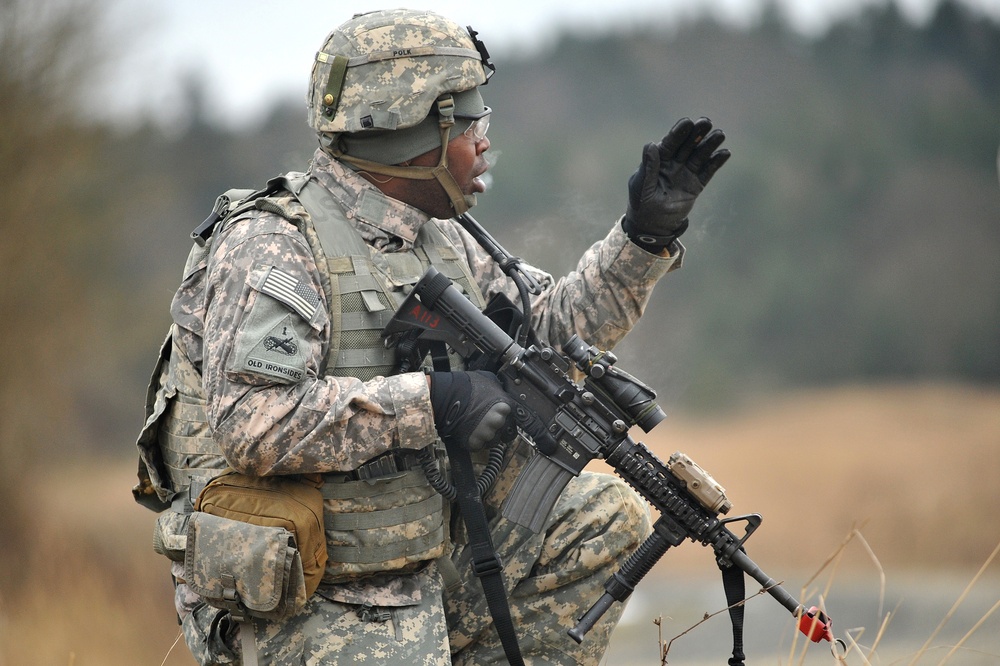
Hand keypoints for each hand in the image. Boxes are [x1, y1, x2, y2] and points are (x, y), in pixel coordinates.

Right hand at [428, 371, 515, 450]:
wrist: (445, 397)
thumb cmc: (465, 387)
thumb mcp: (489, 380)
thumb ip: (499, 390)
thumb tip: (501, 391)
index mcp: (505, 407)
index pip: (515, 418)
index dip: (507, 417)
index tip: (501, 416)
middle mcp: (498, 422)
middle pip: (506, 432)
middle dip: (499, 428)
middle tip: (488, 421)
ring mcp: (487, 434)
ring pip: (493, 440)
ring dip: (488, 435)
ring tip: (477, 424)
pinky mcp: (474, 443)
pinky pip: (480, 446)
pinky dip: (476, 441)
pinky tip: (470, 430)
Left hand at [623, 117, 730, 251]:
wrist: (653, 226)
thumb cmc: (642, 204)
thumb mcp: (642, 186)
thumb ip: (648, 167)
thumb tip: (650, 145)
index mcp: (658, 160)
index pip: (670, 143)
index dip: (678, 133)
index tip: (687, 122)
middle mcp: (674, 163)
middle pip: (687, 145)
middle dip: (696, 133)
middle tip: (706, 121)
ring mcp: (686, 172)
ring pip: (699, 155)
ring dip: (709, 144)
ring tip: (720, 134)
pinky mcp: (696, 184)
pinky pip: (707, 171)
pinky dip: (716, 162)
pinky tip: (724, 153)